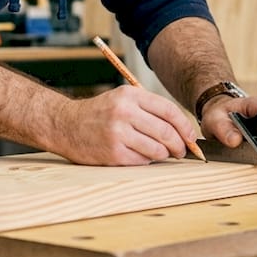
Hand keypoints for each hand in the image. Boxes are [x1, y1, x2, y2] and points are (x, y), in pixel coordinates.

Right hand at [50, 85, 200, 165]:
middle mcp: (124, 112)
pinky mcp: (113, 153)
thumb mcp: (122, 99)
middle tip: (181, 151)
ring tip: (160, 153)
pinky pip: (142, 161)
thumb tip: (181, 130)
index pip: (169, 111)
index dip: (185, 127)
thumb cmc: (99, 113)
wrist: (66, 125)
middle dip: (179, 145)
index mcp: (130, 96)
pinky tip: (140, 156)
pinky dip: (147, 161)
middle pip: (166, 132)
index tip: (191, 137)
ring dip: (164, 155)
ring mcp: (118, 133)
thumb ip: (150, 110)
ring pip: (157, 149)